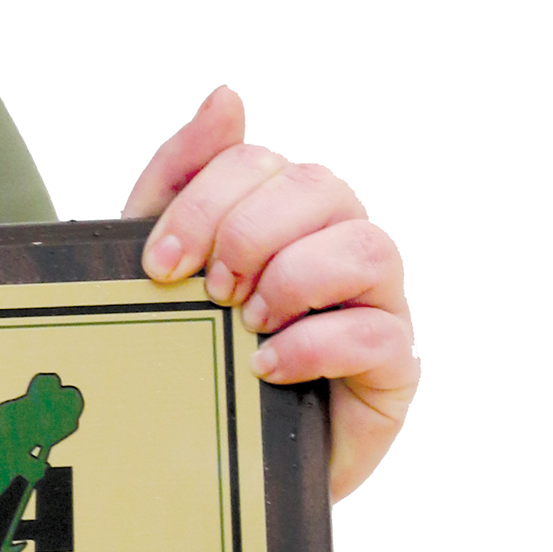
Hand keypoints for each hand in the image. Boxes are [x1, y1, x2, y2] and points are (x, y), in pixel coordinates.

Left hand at [125, 84, 416, 502]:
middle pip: (319, 186)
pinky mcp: (394, 367)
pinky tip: (264, 368)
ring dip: (294, 279)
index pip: (258, 161)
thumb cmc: (196, 347)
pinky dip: (314, 345)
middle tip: (210, 291)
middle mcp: (340, 240)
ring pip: (368, 246)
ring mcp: (377, 301)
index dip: (203, 203)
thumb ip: (183, 176)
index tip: (158, 266)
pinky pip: (380, 332)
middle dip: (249, 234)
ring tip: (246, 323)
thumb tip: (228, 94)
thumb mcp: (168, 263)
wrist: (211, 457)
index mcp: (285, 208)